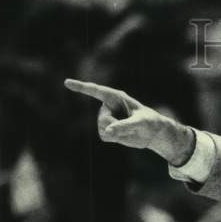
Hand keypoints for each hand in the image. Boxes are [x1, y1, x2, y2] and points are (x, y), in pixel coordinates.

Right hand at [63, 79, 194, 165]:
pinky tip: (124, 135)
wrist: (154, 133)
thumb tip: (107, 132)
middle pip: (102, 119)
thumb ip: (125, 126)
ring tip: (129, 130)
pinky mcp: (108, 129)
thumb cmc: (150, 122)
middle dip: (115, 126)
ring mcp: (107, 118)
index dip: (81, 87)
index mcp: (117, 97)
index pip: (96, 91)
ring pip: (101, 129)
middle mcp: (109, 106)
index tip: (66, 82)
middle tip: (132, 126)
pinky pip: (104, 136)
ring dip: (116, 133)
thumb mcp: (141, 123)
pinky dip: (115, 139)